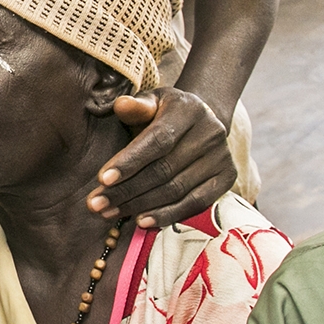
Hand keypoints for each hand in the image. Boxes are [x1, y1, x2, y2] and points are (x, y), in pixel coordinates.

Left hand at [86, 89, 236, 229]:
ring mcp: (222, 157)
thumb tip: (120, 105)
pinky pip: (195, 203)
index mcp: (189, 109)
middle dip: (126, 190)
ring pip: (176, 189)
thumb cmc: (164, 113)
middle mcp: (210, 132)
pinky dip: (167, 214)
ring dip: (139, 205)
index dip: (129, 161)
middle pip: (164, 169)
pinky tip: (142, 221)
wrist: (201, 122)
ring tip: (110, 213)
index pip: (157, 140)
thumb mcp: (150, 102)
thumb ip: (135, 106)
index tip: (102, 180)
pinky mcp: (227, 178)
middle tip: (96, 204)